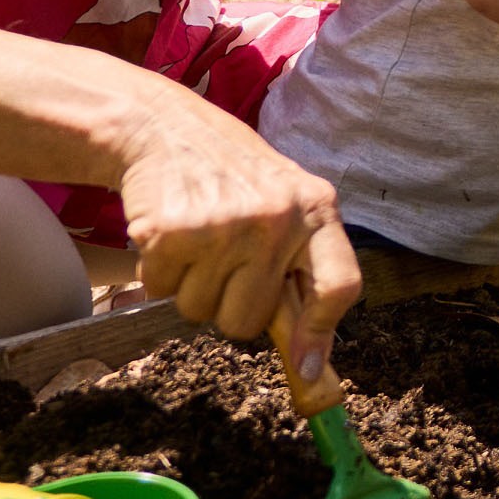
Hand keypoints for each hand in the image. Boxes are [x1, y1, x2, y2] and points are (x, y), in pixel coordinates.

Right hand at [115, 91, 356, 380]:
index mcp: (318, 210)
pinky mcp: (175, 231)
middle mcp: (278, 218)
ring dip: (191, 287)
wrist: (168, 130)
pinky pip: (162, 291)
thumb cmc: (236, 180)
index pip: (340, 285)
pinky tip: (171, 232)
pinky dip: (159, 272)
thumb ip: (302, 269)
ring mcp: (226, 225)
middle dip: (228, 303)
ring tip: (199, 239)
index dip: (322, 333)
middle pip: (249, 321)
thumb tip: (311, 361)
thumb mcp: (286, 207)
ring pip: (201, 312)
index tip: (306, 368)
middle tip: (223, 258)